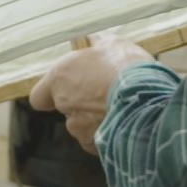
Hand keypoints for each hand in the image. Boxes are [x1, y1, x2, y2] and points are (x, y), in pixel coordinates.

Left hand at [29, 33, 152, 153]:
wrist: (147, 99)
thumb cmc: (126, 67)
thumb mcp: (114, 44)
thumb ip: (99, 44)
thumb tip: (96, 39)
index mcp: (60, 78)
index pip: (39, 97)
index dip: (49, 95)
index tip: (66, 89)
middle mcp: (65, 105)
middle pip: (66, 109)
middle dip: (83, 104)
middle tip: (106, 93)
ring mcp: (80, 129)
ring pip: (83, 127)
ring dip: (96, 120)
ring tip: (121, 110)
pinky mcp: (97, 147)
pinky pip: (99, 143)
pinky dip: (109, 136)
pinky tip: (126, 125)